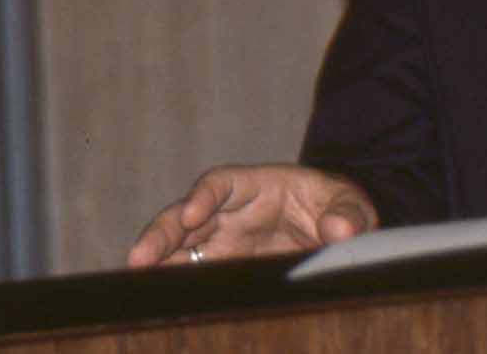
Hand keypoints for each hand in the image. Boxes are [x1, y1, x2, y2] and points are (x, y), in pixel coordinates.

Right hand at [126, 163, 377, 267]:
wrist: (337, 231)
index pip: (220, 183)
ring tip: (135, 285)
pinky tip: (161, 302)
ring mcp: (221, 243)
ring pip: (179, 249)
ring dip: (157, 263)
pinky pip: (194, 275)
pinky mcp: (224, 269)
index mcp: (255, 185)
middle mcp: (228, 213)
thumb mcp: (351, 204)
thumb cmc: (338, 207)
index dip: (204, 197)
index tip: (192, 214)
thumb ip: (348, 214)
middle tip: (138, 259)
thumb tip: (340, 231)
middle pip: (184, 216)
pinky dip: (176, 286)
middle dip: (161, 234)